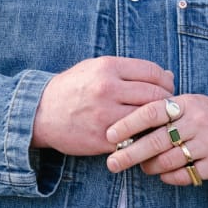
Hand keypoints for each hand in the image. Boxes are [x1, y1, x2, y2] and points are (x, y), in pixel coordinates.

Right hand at [31, 57, 174, 155]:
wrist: (39, 113)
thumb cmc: (73, 88)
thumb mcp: (96, 68)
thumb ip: (131, 70)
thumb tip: (168, 75)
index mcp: (108, 68)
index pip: (153, 72)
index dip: (165, 81)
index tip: (166, 88)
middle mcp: (107, 89)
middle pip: (156, 95)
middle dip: (167, 101)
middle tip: (167, 107)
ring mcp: (105, 115)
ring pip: (148, 118)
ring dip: (158, 121)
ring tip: (157, 121)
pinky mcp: (103, 139)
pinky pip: (135, 138)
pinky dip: (143, 137)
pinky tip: (142, 135)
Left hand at [105, 93, 207, 186]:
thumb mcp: (190, 106)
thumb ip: (162, 111)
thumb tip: (124, 122)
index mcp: (187, 104)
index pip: (152, 111)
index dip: (128, 123)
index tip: (109, 134)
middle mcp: (198, 123)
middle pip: (156, 140)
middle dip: (130, 153)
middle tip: (112, 162)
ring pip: (167, 161)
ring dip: (150, 167)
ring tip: (143, 168)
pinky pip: (184, 175)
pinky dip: (169, 177)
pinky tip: (166, 174)